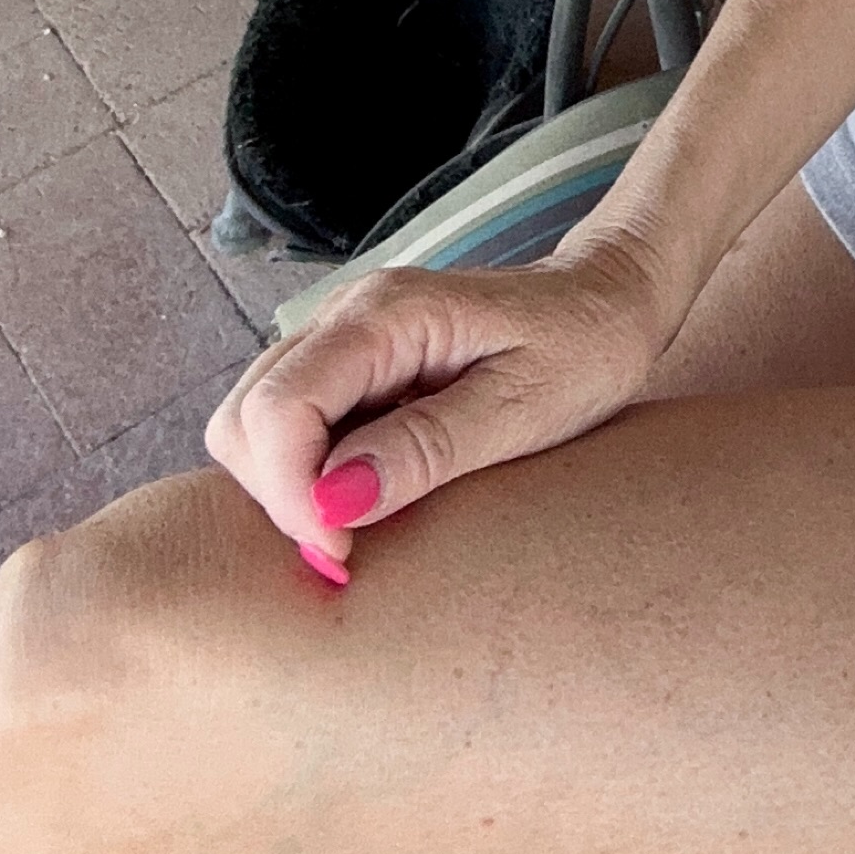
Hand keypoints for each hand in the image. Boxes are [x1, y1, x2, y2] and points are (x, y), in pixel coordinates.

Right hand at [205, 242, 670, 568]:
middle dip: (276, 497)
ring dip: (286, 489)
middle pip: (244, 416)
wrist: (610, 301)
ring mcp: (343, 339)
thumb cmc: (583, 347)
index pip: (277, 407)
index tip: (344, 552)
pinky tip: (368, 497)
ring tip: (362, 529)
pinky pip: (291, 426)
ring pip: (254, 423)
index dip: (290, 493)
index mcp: (386, 314)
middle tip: (350, 550)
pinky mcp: (352, 369)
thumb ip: (427, 448)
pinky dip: (306, 475)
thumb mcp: (524, 407)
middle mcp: (347, 316)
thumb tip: (333, 501)